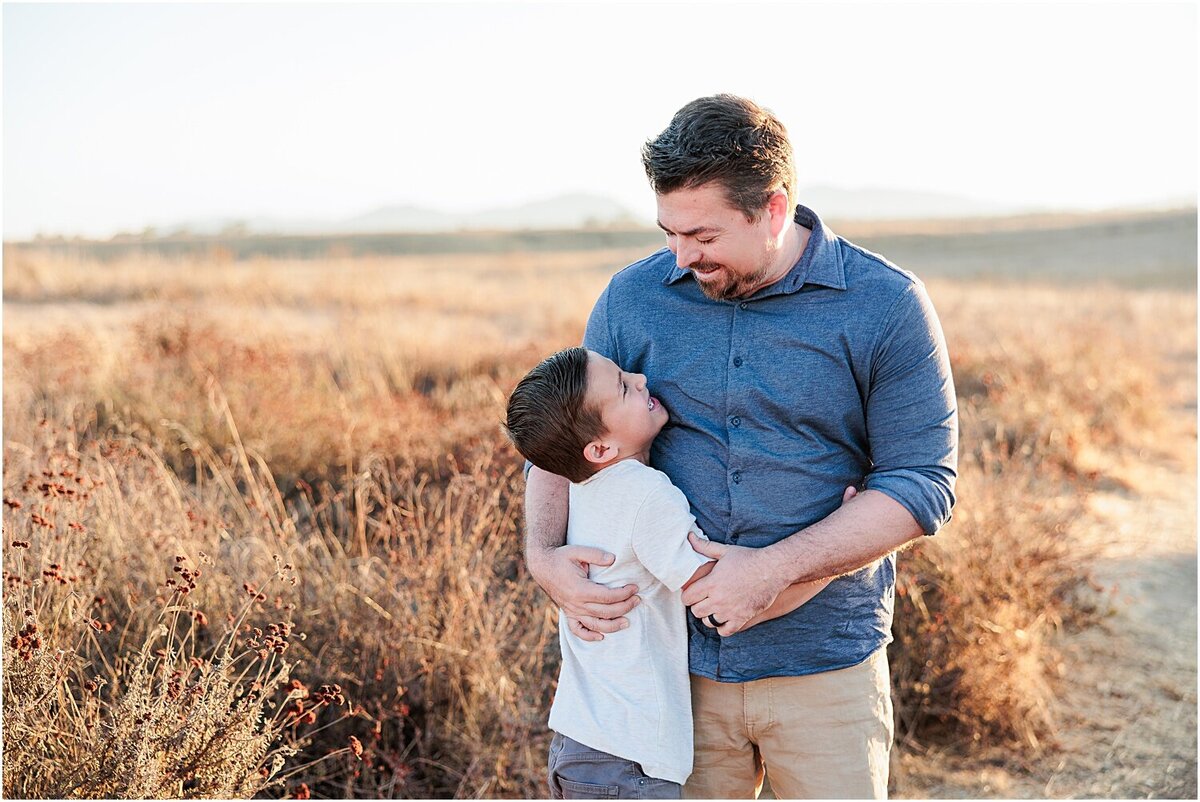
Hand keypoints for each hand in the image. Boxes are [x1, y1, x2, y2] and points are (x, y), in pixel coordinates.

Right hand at [528, 544, 638, 641]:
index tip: (635, 588)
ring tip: (627, 622)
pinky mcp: (568, 613)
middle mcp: (576, 604)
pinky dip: (589, 636)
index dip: (624, 594)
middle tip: (638, 600)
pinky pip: (578, 630)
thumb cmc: (561, 558)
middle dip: (624, 607)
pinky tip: (601, 637)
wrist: (542, 566)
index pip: (608, 597)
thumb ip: (595, 555)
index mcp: (580, 589)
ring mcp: (572, 611)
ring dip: (613, 626)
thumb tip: (612, 559)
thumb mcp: (577, 551)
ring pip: (595, 625)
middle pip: (605, 612)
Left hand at [685, 485, 860, 635]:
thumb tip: (689, 536)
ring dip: (709, 616)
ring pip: (708, 622)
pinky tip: (725, 618)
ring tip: (715, 608)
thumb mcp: (725, 551)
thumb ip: (704, 547)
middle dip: (698, 605)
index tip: (693, 592)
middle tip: (704, 599)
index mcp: (711, 583)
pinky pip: (725, 631)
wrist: (773, 569)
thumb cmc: (749, 558)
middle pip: (696, 611)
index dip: (688, 595)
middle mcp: (718, 600)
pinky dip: (723, 627)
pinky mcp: (742, 618)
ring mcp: (730, 611)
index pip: (687, 598)